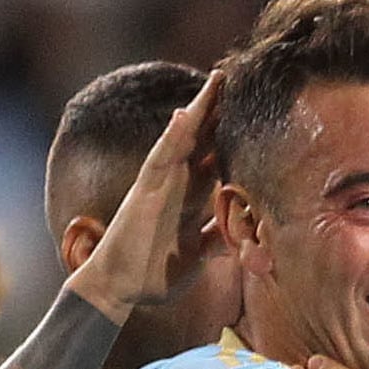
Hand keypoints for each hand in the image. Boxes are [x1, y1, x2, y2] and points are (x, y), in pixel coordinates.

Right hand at [67, 77, 223, 318]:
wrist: (117, 291)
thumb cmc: (153, 275)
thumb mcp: (198, 257)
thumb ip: (215, 240)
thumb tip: (242, 234)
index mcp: (189, 199)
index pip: (213, 159)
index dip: (230, 135)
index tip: (252, 110)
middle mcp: (175, 186)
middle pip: (200, 140)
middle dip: (217, 110)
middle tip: (234, 76)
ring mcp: (159, 186)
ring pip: (182, 140)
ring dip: (199, 110)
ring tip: (216, 80)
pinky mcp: (144, 193)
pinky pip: (160, 159)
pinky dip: (172, 137)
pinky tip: (186, 114)